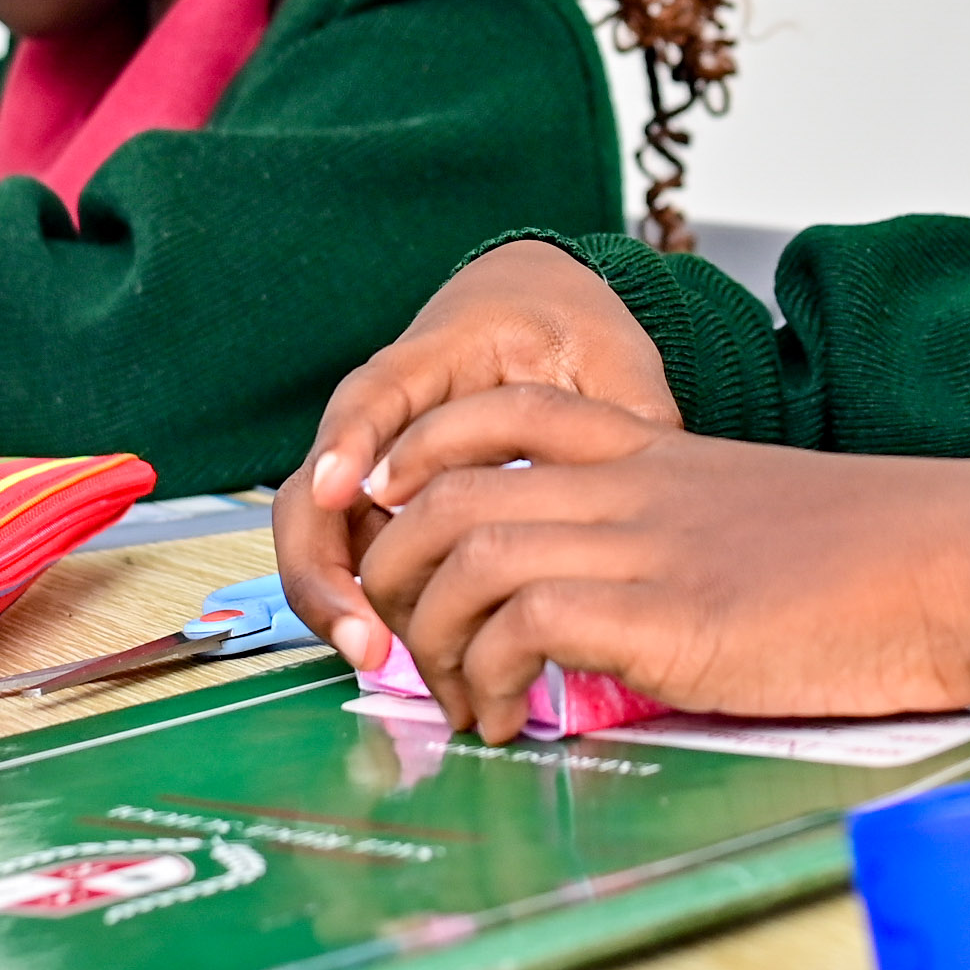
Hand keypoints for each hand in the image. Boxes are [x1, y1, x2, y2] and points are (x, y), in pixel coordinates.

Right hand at [275, 241, 679, 668]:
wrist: (539, 308)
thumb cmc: (571, 328)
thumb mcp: (608, 356)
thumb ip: (625, 414)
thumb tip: (652, 486)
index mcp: (436, 354)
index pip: (374, 395)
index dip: (352, 441)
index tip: (343, 490)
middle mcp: (384, 414)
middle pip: (316, 488)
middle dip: (324, 569)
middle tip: (365, 639)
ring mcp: (375, 463)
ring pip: (323, 535)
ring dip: (339, 601)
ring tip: (378, 661)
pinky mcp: (387, 504)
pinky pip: (358, 556)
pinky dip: (372, 606)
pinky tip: (407, 657)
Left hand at [344, 383, 969, 740]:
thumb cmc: (889, 557)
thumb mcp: (762, 520)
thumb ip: (681, 540)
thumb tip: (627, 605)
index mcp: (660, 454)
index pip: (504, 411)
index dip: (420, 450)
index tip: (387, 506)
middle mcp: (637, 489)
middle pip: (450, 492)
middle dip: (392, 571)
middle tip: (399, 645)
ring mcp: (651, 548)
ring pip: (468, 554)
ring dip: (429, 639)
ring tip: (454, 702)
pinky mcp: (673, 618)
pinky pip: (525, 624)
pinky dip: (489, 677)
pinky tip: (510, 722)